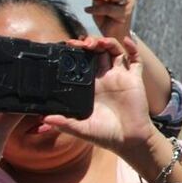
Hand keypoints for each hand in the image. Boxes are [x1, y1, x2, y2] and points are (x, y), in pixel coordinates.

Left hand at [43, 37, 154, 153]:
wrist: (129, 141)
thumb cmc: (106, 135)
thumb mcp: (81, 129)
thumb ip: (64, 123)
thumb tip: (45, 118)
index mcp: (92, 87)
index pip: (83, 63)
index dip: (77, 53)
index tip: (69, 47)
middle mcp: (106, 79)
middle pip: (98, 53)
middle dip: (90, 43)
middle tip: (82, 43)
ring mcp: (121, 78)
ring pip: (115, 51)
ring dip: (107, 42)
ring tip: (99, 42)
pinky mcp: (135, 79)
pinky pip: (136, 60)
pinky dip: (133, 48)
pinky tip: (126, 41)